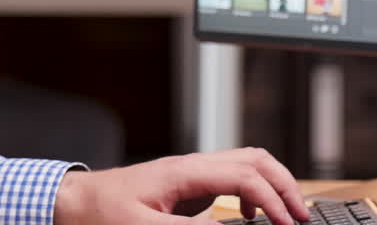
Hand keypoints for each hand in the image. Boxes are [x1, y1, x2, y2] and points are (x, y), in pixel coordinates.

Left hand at [53, 148, 309, 224]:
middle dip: (285, 184)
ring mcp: (191, 171)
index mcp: (184, 172)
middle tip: (302, 217)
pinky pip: (231, 177)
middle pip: (255, 158)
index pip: (245, 176)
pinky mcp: (188, 182)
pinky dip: (253, 192)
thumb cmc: (100, 214)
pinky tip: (251, 216)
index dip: (273, 201)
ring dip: (272, 184)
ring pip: (246, 162)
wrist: (74, 202)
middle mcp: (192, 165)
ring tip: (287, 215)